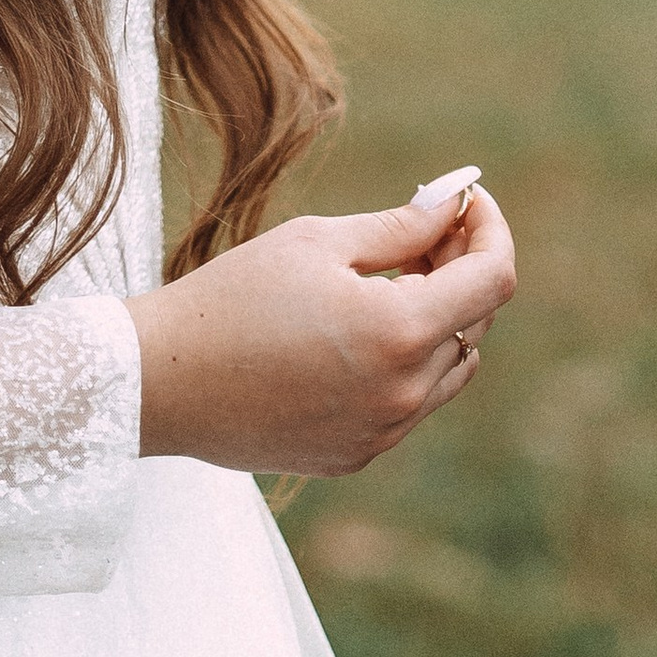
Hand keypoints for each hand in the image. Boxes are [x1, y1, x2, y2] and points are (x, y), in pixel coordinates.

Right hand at [124, 182, 515, 475]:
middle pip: (476, 323)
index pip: (494, 279)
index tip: (468, 201)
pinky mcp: (357, 456)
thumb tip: (456, 201)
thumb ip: (400, 225)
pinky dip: (403, 363)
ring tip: (389, 280)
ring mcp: (383, 433)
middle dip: (462, 268)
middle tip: (423, 228)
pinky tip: (353, 333)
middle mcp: (404, 393)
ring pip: (450, 369)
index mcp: (399, 331)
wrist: (162, 381)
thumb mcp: (317, 242)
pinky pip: (408, 405)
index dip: (491, 230)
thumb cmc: (233, 296)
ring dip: (437, 320)